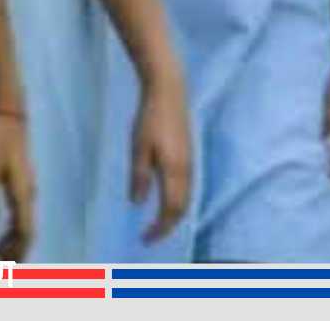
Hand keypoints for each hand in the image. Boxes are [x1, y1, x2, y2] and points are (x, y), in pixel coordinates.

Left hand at [0, 114, 35, 261]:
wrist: (9, 112)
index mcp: (22, 191)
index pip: (25, 231)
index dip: (16, 251)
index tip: (2, 267)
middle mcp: (29, 193)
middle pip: (26, 231)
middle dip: (12, 253)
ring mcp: (27, 189)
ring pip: (23, 224)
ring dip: (10, 243)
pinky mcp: (21, 184)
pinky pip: (19, 215)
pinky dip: (10, 231)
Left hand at [131, 73, 191, 242]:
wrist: (169, 91)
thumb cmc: (150, 118)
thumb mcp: (138, 147)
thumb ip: (139, 176)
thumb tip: (137, 203)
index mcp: (174, 170)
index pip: (171, 209)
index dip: (160, 228)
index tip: (146, 239)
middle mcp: (187, 169)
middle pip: (182, 207)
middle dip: (168, 225)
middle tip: (150, 235)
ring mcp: (191, 161)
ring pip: (187, 197)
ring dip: (174, 214)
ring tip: (157, 222)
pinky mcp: (190, 154)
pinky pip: (187, 187)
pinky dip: (178, 201)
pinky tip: (166, 199)